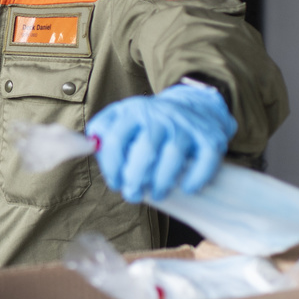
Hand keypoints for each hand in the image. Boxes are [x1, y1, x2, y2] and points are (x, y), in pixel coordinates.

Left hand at [85, 81, 236, 202]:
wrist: (194, 104)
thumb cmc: (151, 121)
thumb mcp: (122, 116)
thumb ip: (103, 130)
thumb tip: (88, 147)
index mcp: (133, 112)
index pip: (115, 139)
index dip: (111, 166)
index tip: (115, 183)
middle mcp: (160, 116)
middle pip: (145, 149)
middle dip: (135, 178)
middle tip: (133, 194)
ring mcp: (186, 126)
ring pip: (173, 155)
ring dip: (162, 181)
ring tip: (157, 194)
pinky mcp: (210, 137)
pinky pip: (205, 159)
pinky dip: (196, 178)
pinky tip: (187, 189)